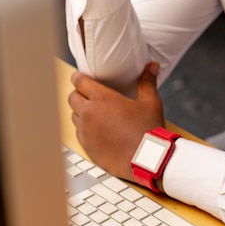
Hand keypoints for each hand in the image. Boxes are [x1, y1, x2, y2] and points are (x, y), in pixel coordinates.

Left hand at [68, 62, 164, 181]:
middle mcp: (90, 114)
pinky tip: (96, 129)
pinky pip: (79, 133)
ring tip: (92, 112)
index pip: (79, 82)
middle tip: (86, 93)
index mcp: (102, 98)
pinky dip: (84, 129)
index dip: (78, 77)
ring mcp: (86, 132)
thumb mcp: (150, 102)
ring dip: (80, 112)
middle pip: (72, 97)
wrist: (147, 159)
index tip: (79, 76)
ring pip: (74, 116)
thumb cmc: (149, 130)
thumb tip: (152, 66)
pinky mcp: (87, 147)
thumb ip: (147, 82)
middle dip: (78, 93)